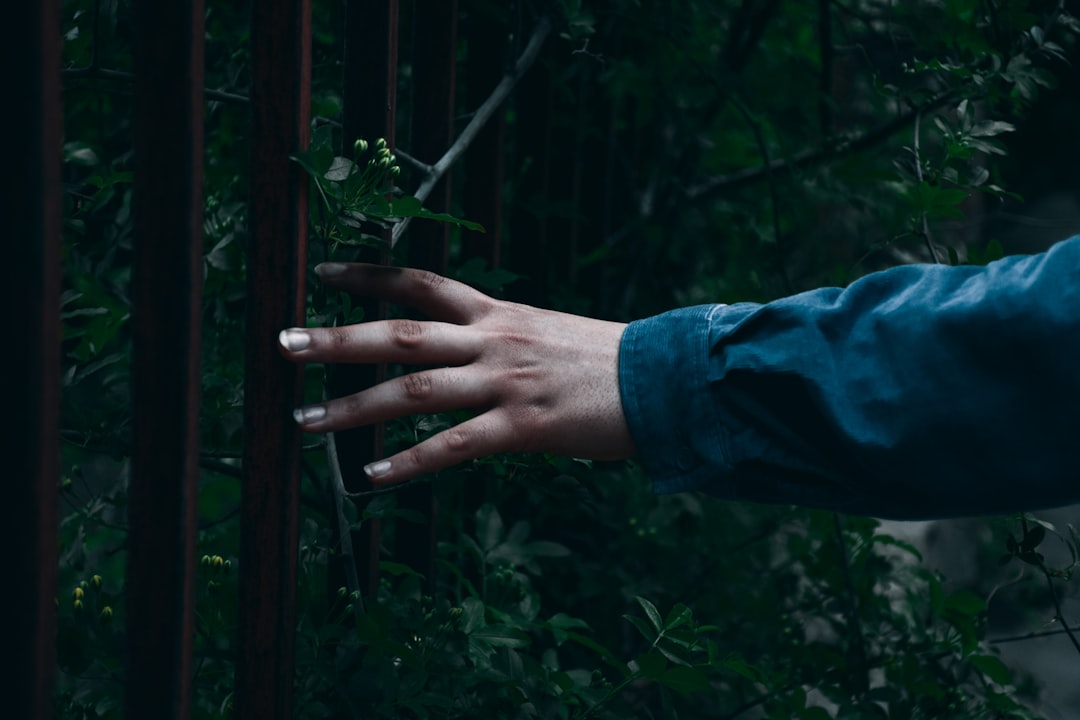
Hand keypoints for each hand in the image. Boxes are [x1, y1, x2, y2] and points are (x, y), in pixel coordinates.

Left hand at [278, 262, 635, 483]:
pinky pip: (454, 447)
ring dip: (354, 408)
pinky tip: (372, 477)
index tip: (322, 273)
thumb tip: (465, 348)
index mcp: (498, 314)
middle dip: (338, 339)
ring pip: (415, 392)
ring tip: (306, 422)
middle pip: (401, 333)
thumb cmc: (606, 361)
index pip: (422, 282)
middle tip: (284, 345)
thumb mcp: (547, 332)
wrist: (664, 381)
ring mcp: (505, 382)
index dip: (369, 274)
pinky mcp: (523, 427)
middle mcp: (493, 340)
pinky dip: (409, 463)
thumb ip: (500, 338)